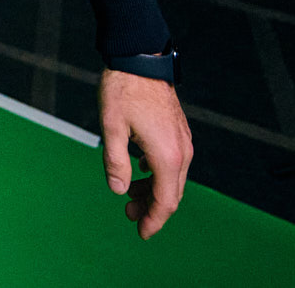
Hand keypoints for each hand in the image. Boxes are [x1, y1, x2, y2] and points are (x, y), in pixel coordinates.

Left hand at [99, 68, 193, 238]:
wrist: (141, 59)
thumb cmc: (123, 90)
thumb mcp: (111, 127)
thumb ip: (115, 162)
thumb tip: (118, 191)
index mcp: (167, 156)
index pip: (165, 201)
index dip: (154, 220)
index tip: (142, 234)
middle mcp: (181, 152)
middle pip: (171, 193)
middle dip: (151, 208)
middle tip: (128, 214)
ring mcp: (182, 141)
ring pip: (172, 178)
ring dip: (152, 190)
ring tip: (128, 194)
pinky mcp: (178, 132)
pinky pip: (172, 162)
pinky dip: (156, 173)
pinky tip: (139, 169)